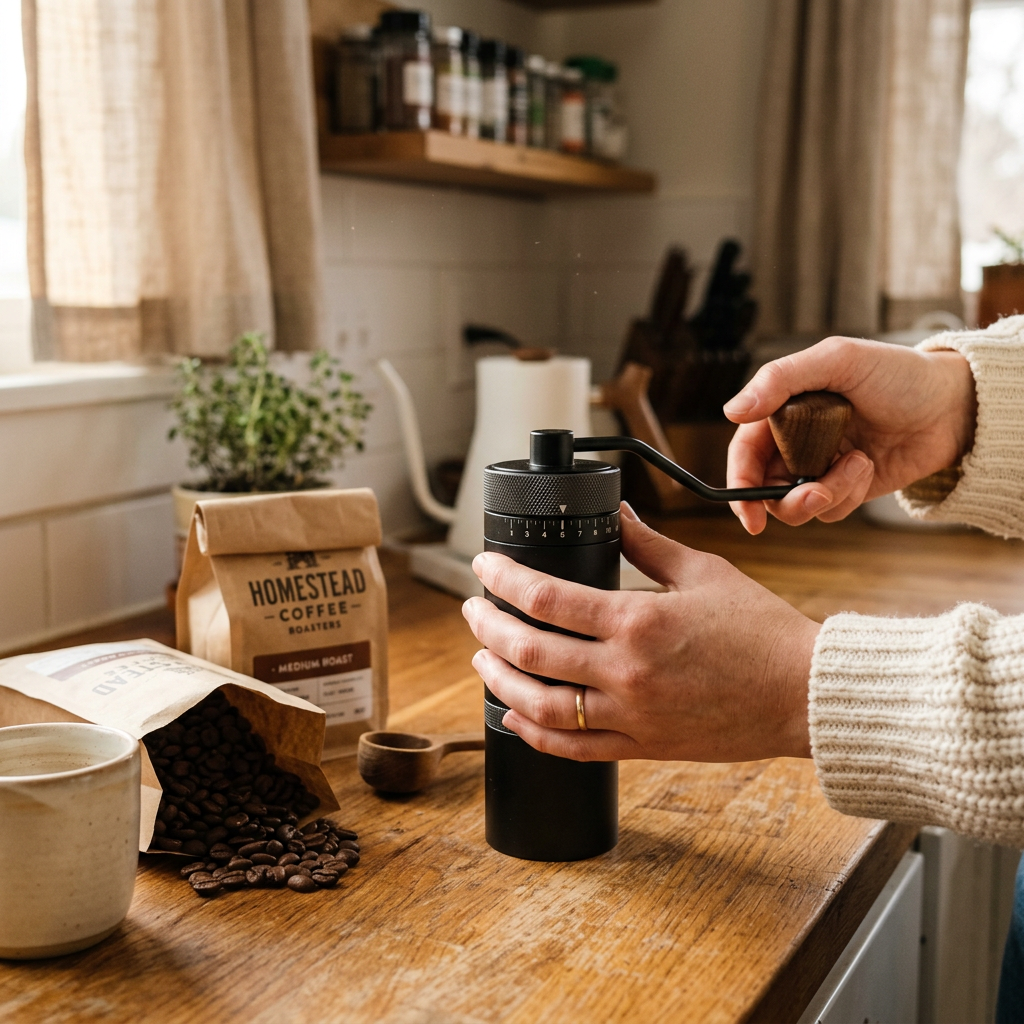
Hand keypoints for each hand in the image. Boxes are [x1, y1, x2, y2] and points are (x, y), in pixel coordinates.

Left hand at [461, 504, 818, 762]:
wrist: (802, 693)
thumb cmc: (761, 630)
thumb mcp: (703, 572)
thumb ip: (648, 544)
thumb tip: (616, 513)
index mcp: (637, 621)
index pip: (545, 597)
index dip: (503, 579)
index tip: (484, 566)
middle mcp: (625, 672)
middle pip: (529, 651)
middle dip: (487, 627)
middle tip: (473, 610)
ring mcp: (631, 715)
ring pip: (540, 705)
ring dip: (500, 680)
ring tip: (482, 659)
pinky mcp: (642, 747)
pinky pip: (573, 749)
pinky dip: (533, 733)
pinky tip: (514, 714)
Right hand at [724, 336, 976, 533]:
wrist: (953, 404)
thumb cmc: (896, 373)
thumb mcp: (837, 360)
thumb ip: (780, 380)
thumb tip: (732, 410)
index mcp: (782, 411)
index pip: (744, 453)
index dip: (739, 484)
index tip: (748, 512)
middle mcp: (794, 442)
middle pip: (764, 488)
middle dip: (785, 500)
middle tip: (815, 496)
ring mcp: (820, 467)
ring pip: (796, 505)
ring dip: (825, 494)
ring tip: (857, 467)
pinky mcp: (846, 488)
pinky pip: (830, 511)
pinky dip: (848, 495)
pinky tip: (868, 467)